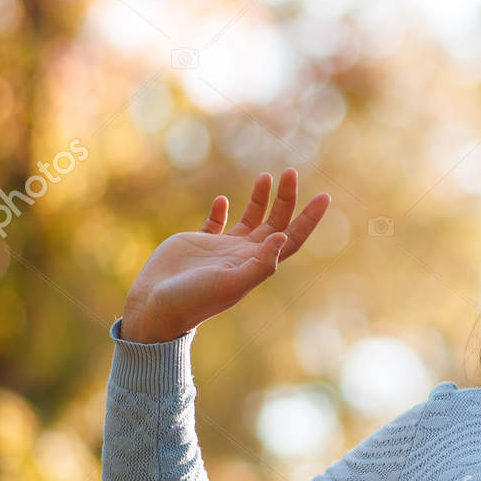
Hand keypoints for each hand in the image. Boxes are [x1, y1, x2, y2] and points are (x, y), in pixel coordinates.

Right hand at [120, 169, 329, 342]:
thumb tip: (284, 237)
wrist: (156, 308)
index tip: (324, 196)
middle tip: (291, 172)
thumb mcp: (231, 283)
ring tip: (266, 176)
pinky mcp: (199, 244)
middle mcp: (244, 255)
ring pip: (250, 218)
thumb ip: (260, 263)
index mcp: (256, 263)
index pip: (292, 237)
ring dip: (260, 198)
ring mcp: (222, 249)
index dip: (309, 219)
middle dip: (286, 198)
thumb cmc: (194, 299)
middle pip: (275, 222)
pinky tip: (223, 199)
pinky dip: (220, 210)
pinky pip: (215, 223)